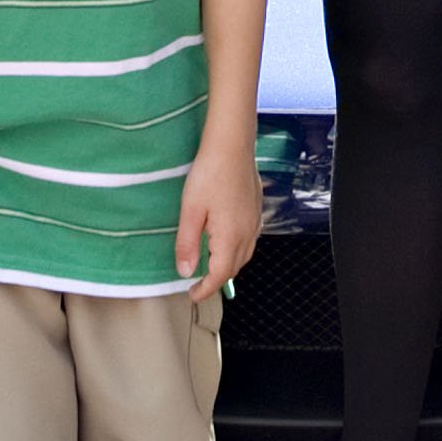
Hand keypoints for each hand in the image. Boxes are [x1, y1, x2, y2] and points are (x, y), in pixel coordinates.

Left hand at [176, 137, 261, 300]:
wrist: (232, 145)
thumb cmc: (210, 174)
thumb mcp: (190, 211)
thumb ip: (187, 244)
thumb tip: (185, 271)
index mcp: (230, 238)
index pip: (220, 275)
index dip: (206, 289)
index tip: (192, 295)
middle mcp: (247, 233)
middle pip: (234, 268)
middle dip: (217, 279)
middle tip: (197, 282)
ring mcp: (255, 221)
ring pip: (244, 254)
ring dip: (228, 265)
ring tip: (210, 265)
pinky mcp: (256, 209)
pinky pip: (249, 239)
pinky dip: (237, 249)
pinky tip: (226, 240)